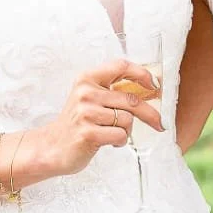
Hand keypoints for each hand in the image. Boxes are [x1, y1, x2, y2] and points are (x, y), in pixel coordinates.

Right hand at [29, 61, 162, 178]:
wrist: (53, 146)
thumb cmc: (77, 123)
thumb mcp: (90, 99)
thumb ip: (112, 92)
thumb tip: (150, 91)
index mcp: (87, 79)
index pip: (121, 66)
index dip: (142, 73)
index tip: (154, 85)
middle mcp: (86, 92)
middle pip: (131, 99)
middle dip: (149, 114)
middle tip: (159, 124)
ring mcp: (86, 112)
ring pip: (127, 119)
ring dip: (126, 131)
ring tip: (112, 134)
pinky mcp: (88, 132)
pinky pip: (121, 135)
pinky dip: (120, 141)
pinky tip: (108, 142)